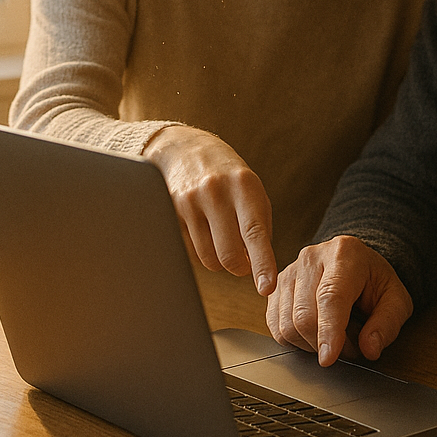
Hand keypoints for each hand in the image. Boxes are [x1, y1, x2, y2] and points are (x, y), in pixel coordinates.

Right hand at [144, 125, 276, 295]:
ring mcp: (190, 201)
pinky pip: (190, 251)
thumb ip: (259, 227)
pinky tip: (205, 233)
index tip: (266, 287)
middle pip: (228, 254)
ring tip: (224, 242)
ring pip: (208, 258)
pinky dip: (203, 252)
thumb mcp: (253, 192)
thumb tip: (257, 268)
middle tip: (245, 265)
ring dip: (221, 261)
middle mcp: (216, 192)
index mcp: (244, 186)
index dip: (261, 263)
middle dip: (240, 268)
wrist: (186, 149)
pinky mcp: (170, 212)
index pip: (254, 232)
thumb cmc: (230, 177)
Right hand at [266, 235, 412, 364]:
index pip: (330, 297)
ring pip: (287, 325)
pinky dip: (296, 341)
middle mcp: (312, 258)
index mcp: (345, 254)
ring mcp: (290, 271)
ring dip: (311, 344)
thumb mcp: (396, 299)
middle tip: (350, 347)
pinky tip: (316, 332)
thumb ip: (387, 323)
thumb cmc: (374, 281)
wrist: (356, 263)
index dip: (329, 331)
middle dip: (326, 343)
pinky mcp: (276, 288)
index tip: (328, 358)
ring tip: (335, 335)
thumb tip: (369, 348)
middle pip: (304, 316)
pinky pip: (276, 327)